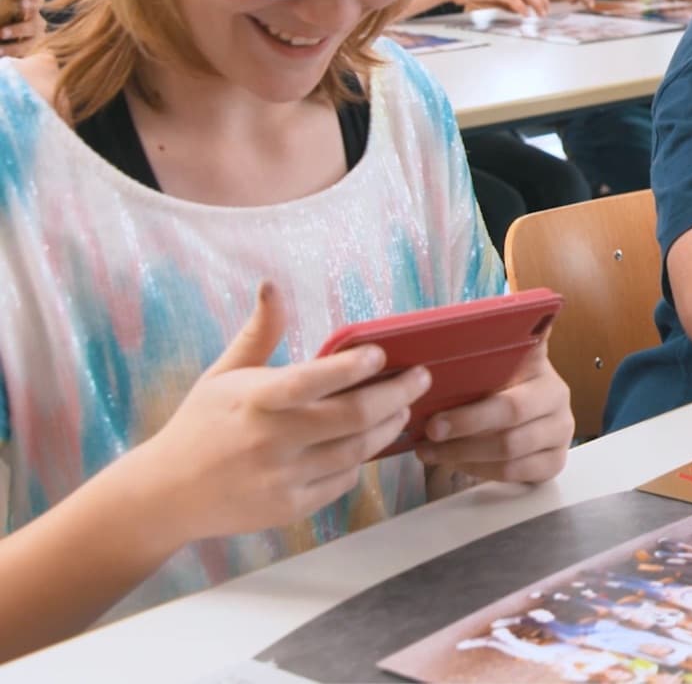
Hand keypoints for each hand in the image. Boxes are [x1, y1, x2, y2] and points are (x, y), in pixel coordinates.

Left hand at [1, 0, 47, 56]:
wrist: (8, 28)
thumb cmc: (5, 10)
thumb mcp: (5, 6)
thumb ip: (1, 6)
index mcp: (33, 4)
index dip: (32, 1)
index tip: (23, 1)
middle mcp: (37, 21)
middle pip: (33, 25)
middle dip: (18, 30)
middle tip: (2, 33)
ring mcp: (35, 36)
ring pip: (28, 43)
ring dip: (12, 48)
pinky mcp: (29, 49)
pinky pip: (21, 53)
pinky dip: (8, 54)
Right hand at [132, 283, 431, 544]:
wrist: (166, 495)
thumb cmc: (201, 424)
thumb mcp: (223, 374)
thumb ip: (259, 333)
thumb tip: (271, 285)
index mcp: (255, 401)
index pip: (313, 380)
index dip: (353, 366)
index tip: (382, 353)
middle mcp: (270, 441)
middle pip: (352, 417)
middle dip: (396, 395)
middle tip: (421, 378)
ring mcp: (282, 479)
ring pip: (356, 451)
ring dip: (388, 427)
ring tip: (403, 408)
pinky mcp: (289, 508)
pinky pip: (342, 480)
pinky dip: (359, 460)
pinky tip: (367, 442)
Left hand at [415, 344, 571, 483]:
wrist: (525, 424)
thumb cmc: (499, 392)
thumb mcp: (491, 369)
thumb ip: (481, 354)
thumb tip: (456, 321)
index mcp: (539, 365)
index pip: (516, 367)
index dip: (488, 366)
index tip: (439, 385)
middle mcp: (557, 395)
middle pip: (511, 410)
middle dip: (465, 422)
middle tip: (431, 429)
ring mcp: (561, 430)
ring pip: (510, 447)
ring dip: (464, 452)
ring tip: (431, 451)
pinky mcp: (556, 461)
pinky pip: (515, 471)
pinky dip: (480, 470)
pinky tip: (457, 463)